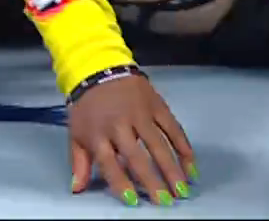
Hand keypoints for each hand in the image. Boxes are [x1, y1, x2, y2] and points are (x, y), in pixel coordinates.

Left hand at [67, 72, 195, 205]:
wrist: (97, 66)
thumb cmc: (87, 106)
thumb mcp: (76, 132)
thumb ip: (79, 162)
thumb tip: (78, 189)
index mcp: (97, 133)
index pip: (109, 162)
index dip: (121, 181)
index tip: (133, 200)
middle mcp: (119, 124)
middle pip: (137, 156)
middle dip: (152, 180)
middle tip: (165, 202)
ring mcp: (139, 113)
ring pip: (159, 144)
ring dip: (172, 168)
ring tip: (182, 190)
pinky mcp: (155, 104)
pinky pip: (172, 127)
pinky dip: (183, 146)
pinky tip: (191, 164)